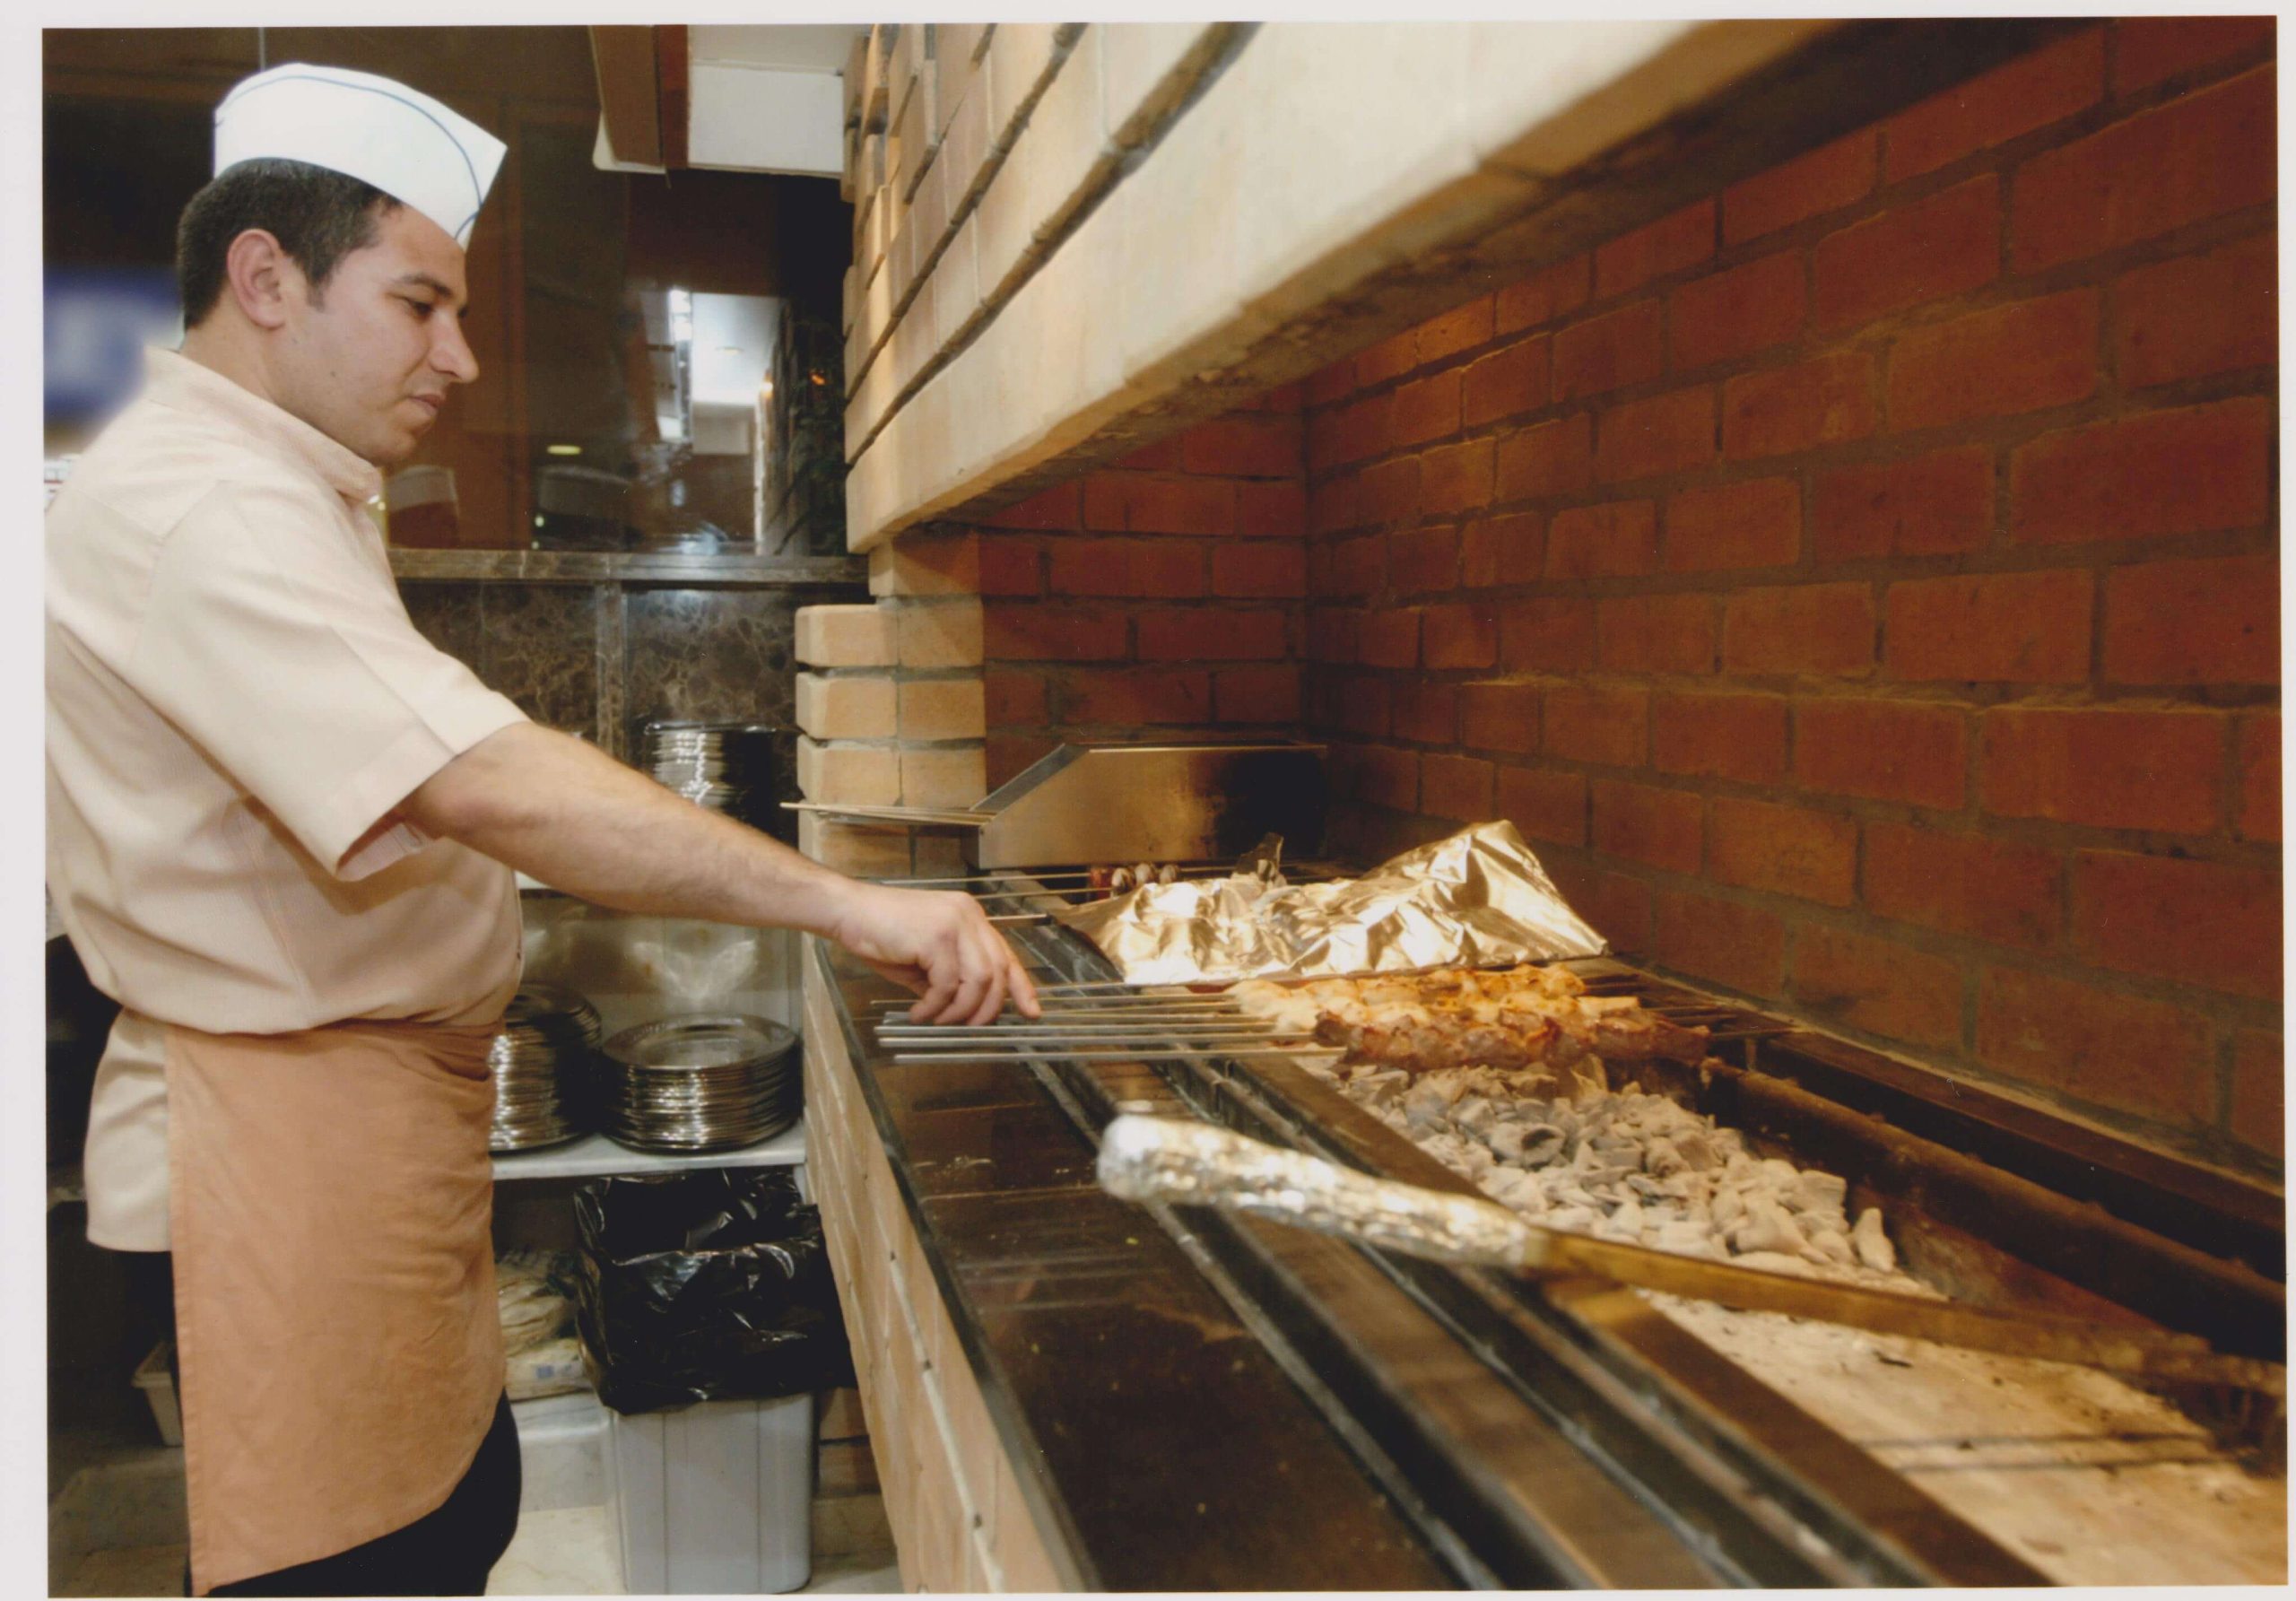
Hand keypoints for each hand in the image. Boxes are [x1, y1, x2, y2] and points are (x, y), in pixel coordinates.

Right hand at [827, 883, 1041, 1024]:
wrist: (848, 912)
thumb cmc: (881, 933)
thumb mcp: (923, 960)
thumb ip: (949, 979)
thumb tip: (967, 1011)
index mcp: (970, 917)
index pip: (1007, 955)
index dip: (1022, 987)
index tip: (1032, 1012)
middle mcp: (968, 916)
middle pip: (998, 971)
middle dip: (988, 1008)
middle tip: (969, 1028)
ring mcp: (954, 923)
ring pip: (978, 980)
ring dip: (959, 1011)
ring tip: (937, 1020)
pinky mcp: (935, 937)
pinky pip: (946, 984)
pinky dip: (935, 1006)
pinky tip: (919, 1012)